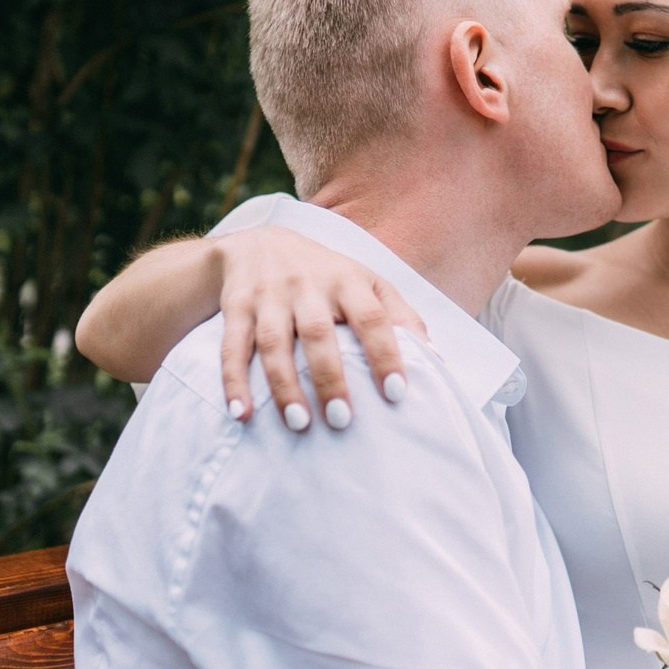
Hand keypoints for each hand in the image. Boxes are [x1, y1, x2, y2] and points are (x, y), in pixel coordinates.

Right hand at [214, 227, 427, 429]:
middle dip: (331, 378)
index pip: (372, 317)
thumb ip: (400, 315)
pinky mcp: (237, 307)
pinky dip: (233, 381)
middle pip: (319, 334)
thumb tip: (436, 357)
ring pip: (274, 343)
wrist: (258, 244)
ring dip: (285, 386)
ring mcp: (269, 296)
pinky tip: (241, 413)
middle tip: (343, 420)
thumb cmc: (326, 275)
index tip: (397, 392)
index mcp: (347, 280)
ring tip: (299, 424)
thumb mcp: (367, 282)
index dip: (385, 353)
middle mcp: (307, 286)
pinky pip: (232, 347)